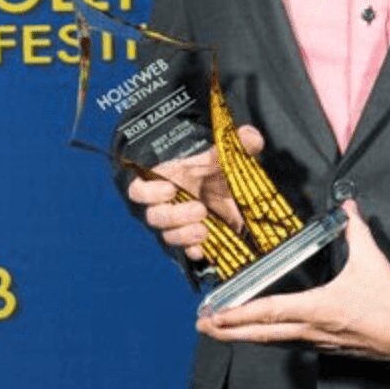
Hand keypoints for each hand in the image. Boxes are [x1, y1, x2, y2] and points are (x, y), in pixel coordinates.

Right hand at [124, 124, 264, 262]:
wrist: (228, 194)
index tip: (171, 188)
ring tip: (205, 230)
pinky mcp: (193, 242)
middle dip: (175, 216)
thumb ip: (236, 145)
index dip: (149, 192)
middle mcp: (167, 206)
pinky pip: (187, 252)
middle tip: (200, 209)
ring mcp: (178, 226)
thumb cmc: (214, 172)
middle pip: (155, 217)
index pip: (139, 190)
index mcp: (166, 181)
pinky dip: (195, 251)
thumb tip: (249, 136)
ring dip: (185, 235)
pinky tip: (206, 250)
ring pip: (169, 236)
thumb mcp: (224, 157)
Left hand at [197, 200, 389, 364]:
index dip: (239, 314)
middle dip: (229, 331)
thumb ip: (355, 230)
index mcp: (319, 309)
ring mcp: (318, 341)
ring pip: (274, 341)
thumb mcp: (373, 261)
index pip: (270, 311)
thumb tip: (346, 206)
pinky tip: (261, 334)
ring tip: (222, 330)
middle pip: (262, 333)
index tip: (216, 313)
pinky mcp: (327, 346)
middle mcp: (313, 329)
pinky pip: (290, 343)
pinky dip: (269, 338)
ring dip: (245, 336)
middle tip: (203, 325)